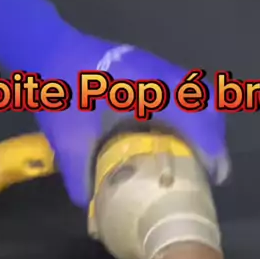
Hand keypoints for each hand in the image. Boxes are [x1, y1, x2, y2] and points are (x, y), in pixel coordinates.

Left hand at [0, 0, 229, 205]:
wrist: (46, 50)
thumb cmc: (58, 91)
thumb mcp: (67, 139)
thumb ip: (81, 176)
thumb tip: (93, 208)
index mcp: (146, 89)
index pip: (196, 117)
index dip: (210, 148)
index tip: (213, 176)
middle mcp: (160, 75)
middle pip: (208, 105)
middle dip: (214, 140)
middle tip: (206, 172)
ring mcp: (157, 68)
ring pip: (200, 96)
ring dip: (204, 127)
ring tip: (194, 158)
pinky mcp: (151, 69)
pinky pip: (185, 92)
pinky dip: (191, 116)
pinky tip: (174, 138)